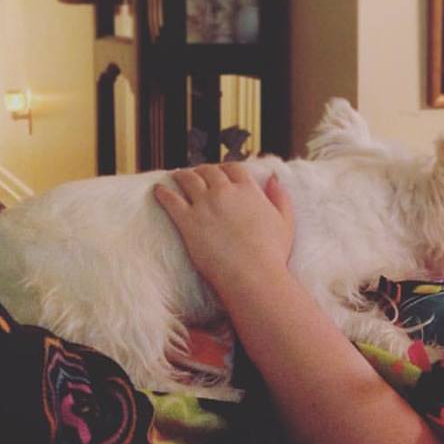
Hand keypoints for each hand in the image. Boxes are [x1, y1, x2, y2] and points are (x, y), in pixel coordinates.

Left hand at [153, 164, 294, 292]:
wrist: (253, 275)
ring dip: (182, 176)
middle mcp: (225, 191)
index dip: (225, 169)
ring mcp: (204, 205)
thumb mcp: (285, 221)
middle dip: (202, 170)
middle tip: (197, 174)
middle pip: (209, 171)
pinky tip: (158, 190)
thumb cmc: (272, 253)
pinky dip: (163, 192)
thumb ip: (280, 196)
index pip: (233, 168)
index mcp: (248, 190)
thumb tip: (273, 177)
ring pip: (188, 180)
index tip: (221, 172)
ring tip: (177, 177)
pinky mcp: (188, 221)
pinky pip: (170, 200)